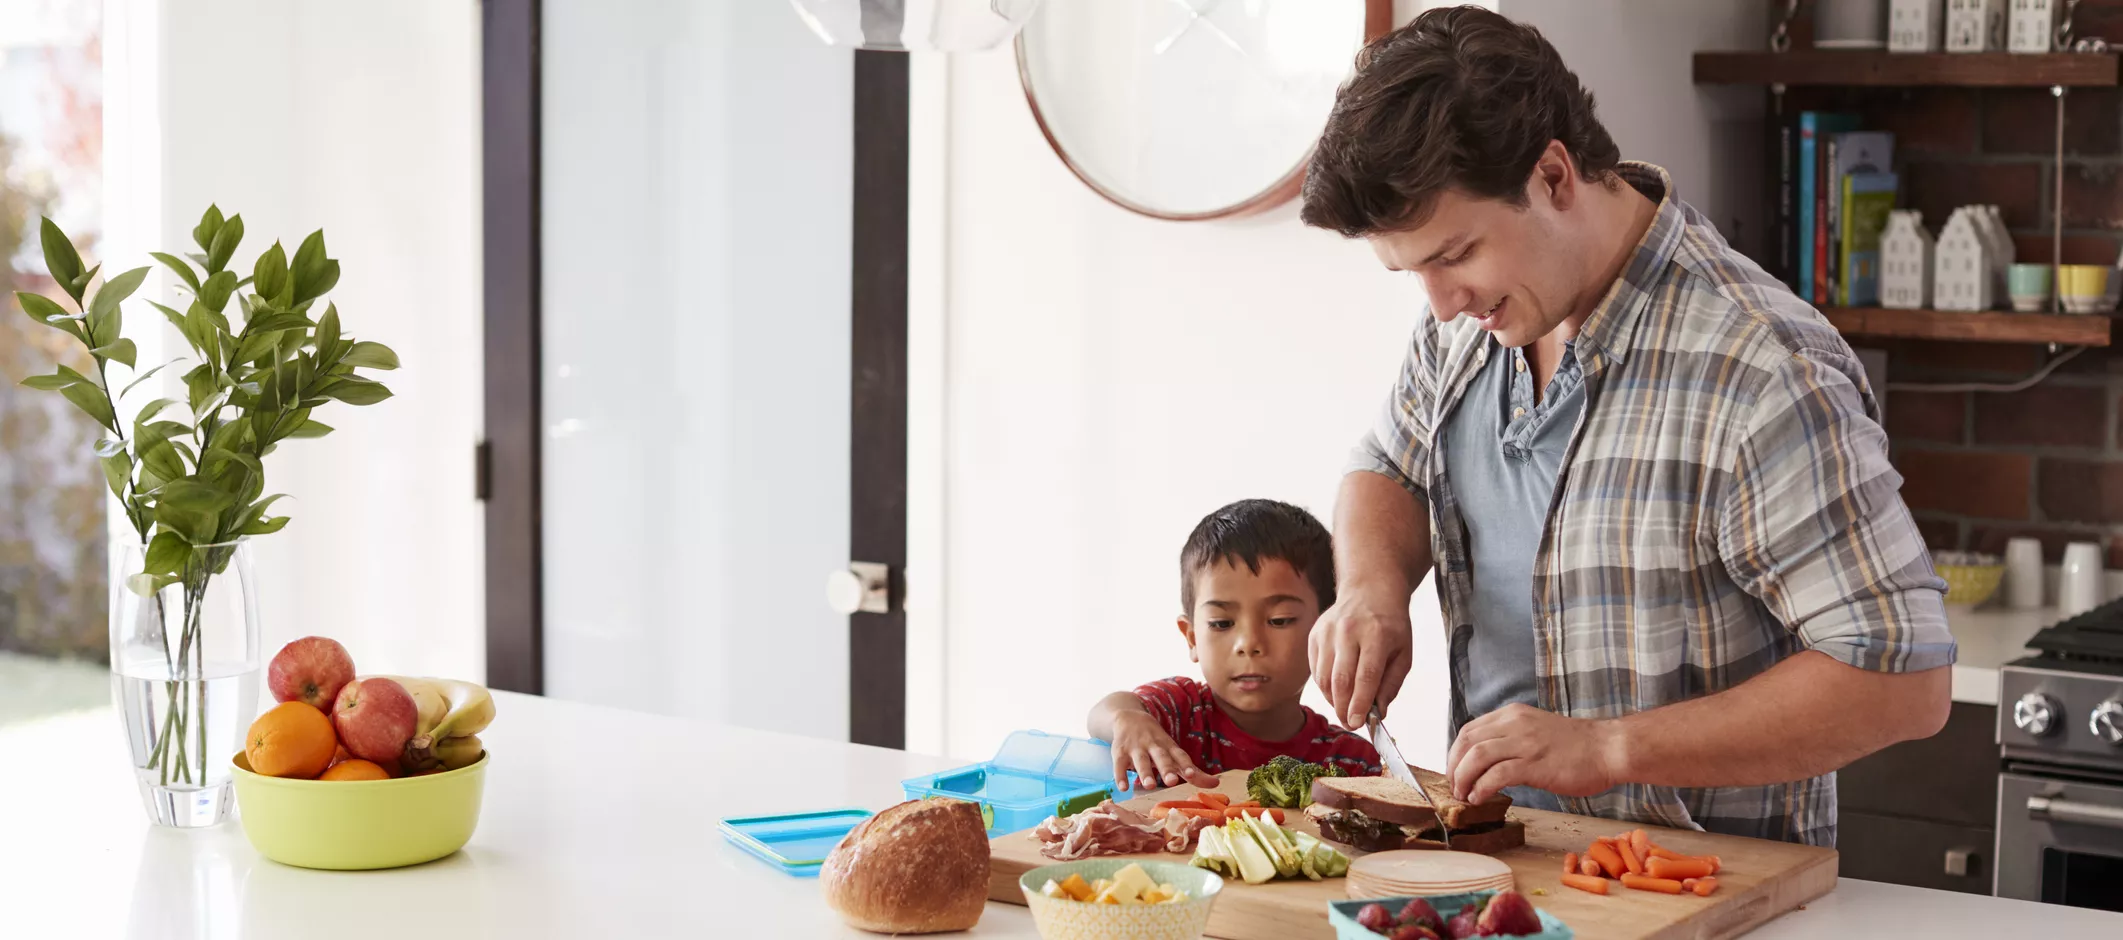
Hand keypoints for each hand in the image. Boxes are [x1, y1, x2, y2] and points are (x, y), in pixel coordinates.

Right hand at [1109, 711, 1217, 792]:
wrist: (1128, 716)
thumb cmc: (1156, 741)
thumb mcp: (1173, 752)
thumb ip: (1193, 771)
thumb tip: (1216, 785)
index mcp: (1169, 747)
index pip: (1179, 755)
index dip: (1186, 765)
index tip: (1191, 775)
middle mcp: (1153, 746)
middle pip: (1161, 757)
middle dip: (1166, 768)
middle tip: (1172, 781)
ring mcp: (1136, 748)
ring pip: (1141, 760)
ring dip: (1145, 772)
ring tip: (1149, 785)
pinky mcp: (1119, 752)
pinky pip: (1119, 764)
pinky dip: (1120, 776)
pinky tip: (1123, 788)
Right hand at [1308, 587, 1413, 729]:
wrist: (1370, 591)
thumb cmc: (1390, 624)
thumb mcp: (1403, 653)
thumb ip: (1391, 684)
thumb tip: (1378, 712)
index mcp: (1376, 634)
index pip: (1365, 676)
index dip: (1360, 703)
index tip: (1358, 722)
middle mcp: (1348, 631)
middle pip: (1340, 679)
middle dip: (1343, 708)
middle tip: (1350, 723)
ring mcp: (1328, 632)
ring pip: (1324, 677)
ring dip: (1333, 700)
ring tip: (1344, 707)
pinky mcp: (1314, 635)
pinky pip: (1315, 670)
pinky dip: (1324, 686)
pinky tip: (1336, 689)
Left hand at [1445, 703, 1625, 804]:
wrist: (1608, 749)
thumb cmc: (1577, 746)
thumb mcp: (1536, 731)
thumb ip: (1512, 739)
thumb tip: (1487, 761)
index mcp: (1513, 715)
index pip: (1469, 730)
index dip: (1455, 753)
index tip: (1454, 772)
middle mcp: (1515, 724)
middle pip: (1467, 742)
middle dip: (1454, 767)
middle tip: (1454, 787)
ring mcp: (1525, 743)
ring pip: (1477, 756)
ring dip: (1463, 778)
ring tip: (1464, 795)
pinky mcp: (1535, 764)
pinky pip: (1497, 775)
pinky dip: (1482, 788)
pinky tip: (1480, 798)